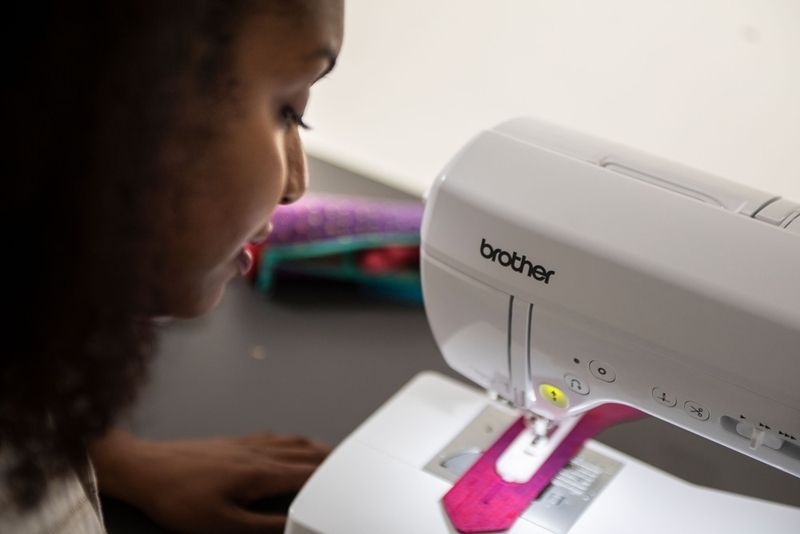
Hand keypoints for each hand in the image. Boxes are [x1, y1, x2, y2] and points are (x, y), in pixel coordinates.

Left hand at [89, 429, 329, 533]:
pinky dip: (293, 441)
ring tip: (328, 455)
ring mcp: (246, 443)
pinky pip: (275, 437)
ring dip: (314, 447)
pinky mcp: (234, 441)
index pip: (307, 472)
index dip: (331, 477)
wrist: (146, 469)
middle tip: (348, 465)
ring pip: (291, 441)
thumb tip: (289, 525)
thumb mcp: (220, 524)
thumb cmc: (178, 497)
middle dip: (330, 458)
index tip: (348, 480)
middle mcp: (257, 452)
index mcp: (259, 472)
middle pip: (305, 451)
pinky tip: (289, 445)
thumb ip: (261, 526)